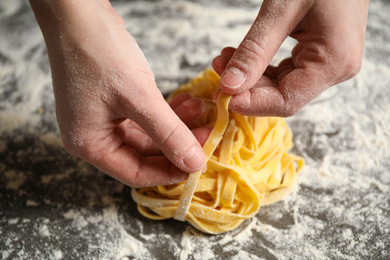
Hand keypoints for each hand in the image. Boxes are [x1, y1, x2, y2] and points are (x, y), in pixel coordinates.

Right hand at [29, 0, 205, 186]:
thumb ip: (168, 133)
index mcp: (90, 145)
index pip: (136, 173)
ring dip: (176, 126)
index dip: (170, 172)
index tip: (199, 162)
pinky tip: (187, 102)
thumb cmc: (99, 53)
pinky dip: (167, 112)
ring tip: (201, 112)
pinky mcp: (115, 102)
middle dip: (177, 145)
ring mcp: (104, 118)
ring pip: (149, 135)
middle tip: (207, 134)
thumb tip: (195, 164)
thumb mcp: (138, 97)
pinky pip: (146, 117)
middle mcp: (95, 136)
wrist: (78, 12)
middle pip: (145, 155)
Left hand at [212, 0, 368, 116]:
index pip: (286, 101)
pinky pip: (287, 70)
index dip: (250, 104)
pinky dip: (262, 65)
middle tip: (218, 68)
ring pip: (282, 83)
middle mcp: (336, 69)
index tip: (221, 95)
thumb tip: (229, 86)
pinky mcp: (321, 54)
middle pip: (282, 94)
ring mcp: (330, 63)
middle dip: (246, 86)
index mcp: (333, 62)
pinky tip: (241, 55)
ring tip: (225, 58)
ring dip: (251, 75)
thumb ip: (254, 51)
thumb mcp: (281, 11)